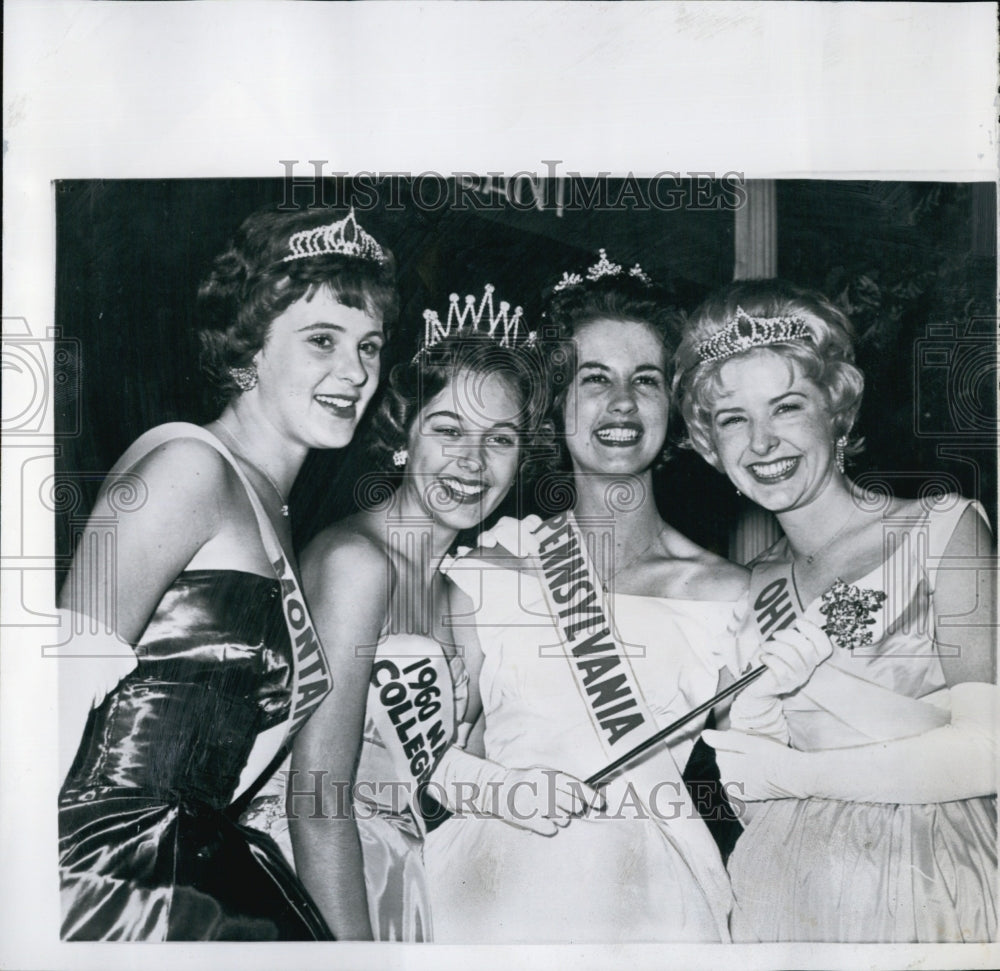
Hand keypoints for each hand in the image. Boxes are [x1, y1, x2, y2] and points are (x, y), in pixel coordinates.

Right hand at [430, 746, 602, 835]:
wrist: (495, 789)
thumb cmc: (524, 782)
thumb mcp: (541, 774)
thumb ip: (561, 782)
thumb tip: (586, 798)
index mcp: (546, 774)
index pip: (574, 785)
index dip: (590, 796)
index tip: (601, 804)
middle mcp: (541, 787)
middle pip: (572, 805)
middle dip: (574, 809)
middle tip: (567, 808)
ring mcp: (533, 803)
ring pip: (563, 819)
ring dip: (560, 818)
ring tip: (548, 812)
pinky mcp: (525, 818)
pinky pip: (550, 829)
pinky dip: (549, 827)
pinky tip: (541, 821)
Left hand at [702, 728, 807, 801]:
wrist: (797, 776)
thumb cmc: (774, 757)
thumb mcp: (749, 743)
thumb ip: (724, 740)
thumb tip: (704, 735)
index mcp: (727, 769)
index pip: (720, 749)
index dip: (734, 742)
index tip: (748, 742)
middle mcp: (730, 783)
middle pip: (725, 760)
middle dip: (736, 753)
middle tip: (756, 751)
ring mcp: (740, 791)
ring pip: (733, 769)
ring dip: (742, 763)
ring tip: (759, 761)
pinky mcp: (749, 796)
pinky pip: (741, 781)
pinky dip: (746, 774)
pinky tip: (759, 771)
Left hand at [754, 618, 833, 696]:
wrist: (758, 684)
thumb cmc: (770, 660)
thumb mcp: (781, 645)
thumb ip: (789, 635)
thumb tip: (792, 618)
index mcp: (811, 658)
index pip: (824, 647)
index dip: (815, 632)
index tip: (798, 621)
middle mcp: (808, 669)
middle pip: (807, 649)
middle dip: (789, 636)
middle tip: (775, 634)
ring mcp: (798, 678)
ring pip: (792, 658)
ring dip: (775, 647)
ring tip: (765, 646)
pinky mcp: (786, 685)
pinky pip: (781, 670)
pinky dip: (770, 660)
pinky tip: (763, 658)